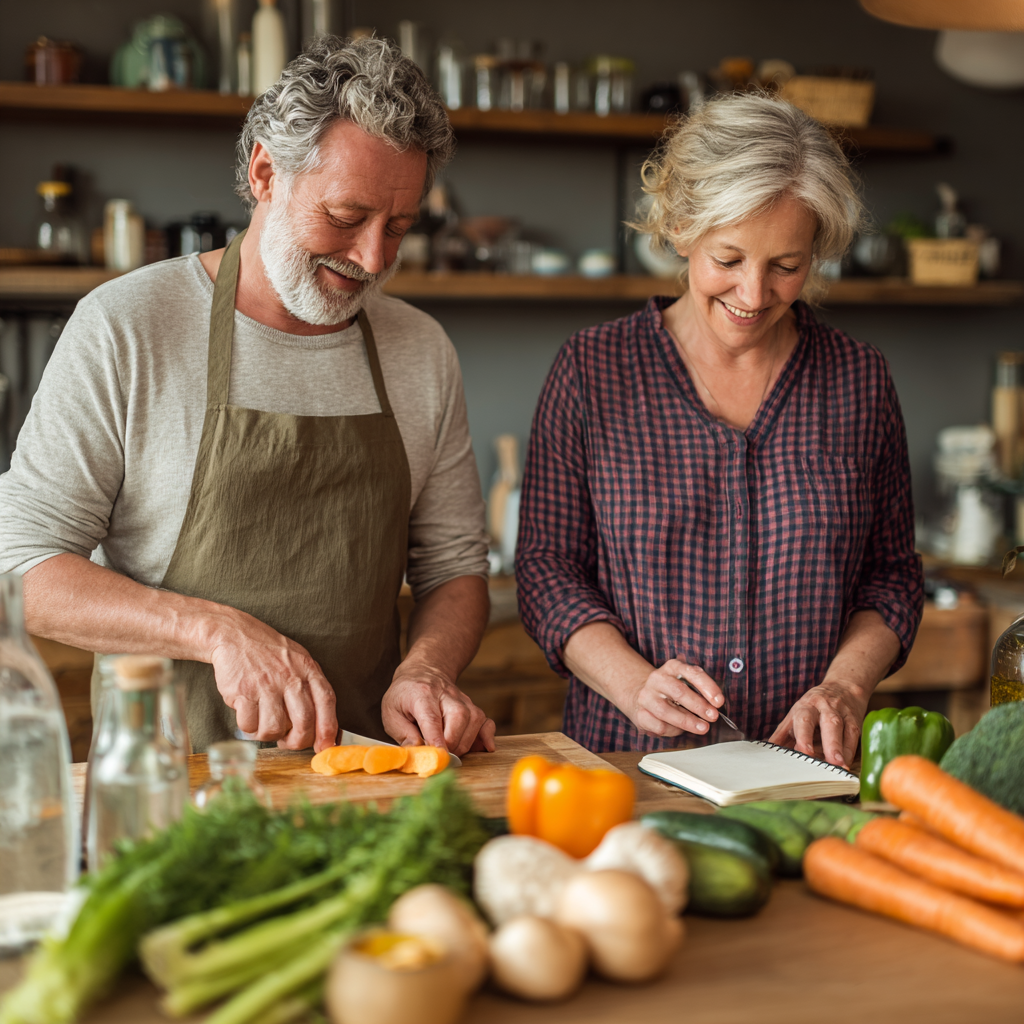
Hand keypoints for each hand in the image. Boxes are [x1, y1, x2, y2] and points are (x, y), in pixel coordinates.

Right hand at [209, 610, 337, 752]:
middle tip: (289, 742)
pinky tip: (248, 714)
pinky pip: (249, 725)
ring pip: (275, 728)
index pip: (326, 701)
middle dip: (298, 741)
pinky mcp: (243, 692)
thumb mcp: (298, 662)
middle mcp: (289, 677)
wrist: (235, 636)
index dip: (328, 728)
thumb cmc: (269, 654)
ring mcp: (266, 685)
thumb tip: (327, 732)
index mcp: (308, 669)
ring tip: (265, 723)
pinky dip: (249, 727)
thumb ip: (312, 691)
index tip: (326, 746)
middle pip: (304, 721)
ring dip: (269, 734)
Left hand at [382, 659, 495, 756]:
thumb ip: (403, 734)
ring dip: (466, 742)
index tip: (440, 756)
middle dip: (453, 742)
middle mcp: (446, 694)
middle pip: (459, 717)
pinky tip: (484, 747)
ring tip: (452, 750)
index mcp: (421, 694)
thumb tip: (418, 753)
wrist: (422, 672)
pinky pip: (486, 721)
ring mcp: (462, 699)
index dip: (437, 739)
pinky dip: (487, 735)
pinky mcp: (472, 707)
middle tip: (441, 755)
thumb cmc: (404, 695)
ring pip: (474, 720)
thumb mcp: (391, 712)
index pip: (432, 718)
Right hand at [625, 659, 724, 738]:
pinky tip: (681, 730)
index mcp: (672, 667)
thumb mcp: (686, 683)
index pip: (691, 672)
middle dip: (699, 706)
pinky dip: (673, 730)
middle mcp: (657, 679)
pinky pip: (658, 725)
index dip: (707, 687)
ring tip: (702, 727)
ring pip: (666, 711)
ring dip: (687, 721)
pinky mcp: (640, 713)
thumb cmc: (672, 692)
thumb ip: (700, 691)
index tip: (719, 701)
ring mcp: (647, 696)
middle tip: (713, 716)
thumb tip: (716, 706)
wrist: (643, 696)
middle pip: (678, 691)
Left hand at [768, 678, 870, 767]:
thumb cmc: (813, 706)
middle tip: (828, 762)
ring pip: (845, 730)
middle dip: (829, 743)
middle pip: (829, 724)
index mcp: (806, 707)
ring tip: (840, 766)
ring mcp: (842, 714)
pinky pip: (854, 736)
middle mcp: (825, 708)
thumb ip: (782, 734)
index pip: (804, 720)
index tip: (803, 752)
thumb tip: (767, 750)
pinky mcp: (855, 720)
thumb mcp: (795, 715)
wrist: (843, 687)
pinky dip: (850, 750)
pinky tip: (847, 763)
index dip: (804, 736)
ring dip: (842, 749)